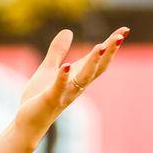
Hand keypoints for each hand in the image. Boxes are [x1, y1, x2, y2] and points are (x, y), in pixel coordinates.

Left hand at [15, 27, 129, 132]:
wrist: (28, 123)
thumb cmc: (38, 97)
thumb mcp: (48, 69)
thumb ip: (58, 51)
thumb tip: (68, 31)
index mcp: (76, 76)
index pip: (98, 59)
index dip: (111, 45)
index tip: (125, 30)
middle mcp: (76, 86)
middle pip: (97, 68)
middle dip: (109, 53)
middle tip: (120, 37)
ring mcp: (65, 93)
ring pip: (83, 78)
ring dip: (92, 63)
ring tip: (100, 46)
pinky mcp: (50, 99)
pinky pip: (59, 88)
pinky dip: (63, 77)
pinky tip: (67, 65)